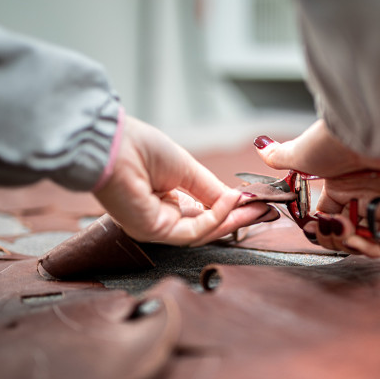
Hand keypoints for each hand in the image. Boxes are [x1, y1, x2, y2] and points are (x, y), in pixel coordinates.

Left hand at [94, 116, 272, 245]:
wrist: (113, 145)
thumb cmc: (141, 148)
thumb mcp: (187, 168)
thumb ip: (211, 189)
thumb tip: (236, 200)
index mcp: (166, 199)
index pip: (204, 212)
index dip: (232, 210)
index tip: (258, 204)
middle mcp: (161, 217)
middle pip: (206, 226)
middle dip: (238, 219)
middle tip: (266, 211)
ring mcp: (156, 227)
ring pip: (202, 232)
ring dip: (232, 220)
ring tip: (255, 208)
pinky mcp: (152, 231)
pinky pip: (192, 231)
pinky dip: (214, 218)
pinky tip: (230, 202)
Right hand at [255, 120, 379, 256]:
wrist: (366, 130)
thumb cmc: (334, 140)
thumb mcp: (300, 154)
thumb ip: (280, 156)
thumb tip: (260, 145)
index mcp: (342, 184)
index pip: (331, 218)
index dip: (320, 230)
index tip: (310, 229)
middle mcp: (365, 193)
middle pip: (351, 232)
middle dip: (335, 240)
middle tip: (329, 230)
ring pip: (372, 240)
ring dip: (353, 245)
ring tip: (345, 233)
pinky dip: (376, 247)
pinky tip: (360, 239)